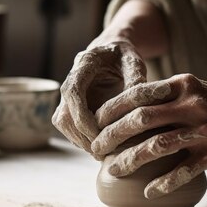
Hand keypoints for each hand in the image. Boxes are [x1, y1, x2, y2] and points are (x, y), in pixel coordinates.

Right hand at [52, 38, 146, 154]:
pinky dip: (84, 140)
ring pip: (64, 124)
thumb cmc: (125, 56)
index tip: (100, 135)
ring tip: (104, 154)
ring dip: (81, 141)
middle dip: (82, 136)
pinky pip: (71, 128)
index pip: (73, 93)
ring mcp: (67, 96)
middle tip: (104, 153)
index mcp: (83, 65)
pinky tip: (103, 147)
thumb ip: (137, 79)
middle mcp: (70, 81)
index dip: (83, 117)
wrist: (113, 52)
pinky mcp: (71, 108)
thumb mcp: (134, 61)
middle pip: (64, 115)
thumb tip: (142, 105)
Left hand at [91, 74, 206, 197]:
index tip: (94, 121)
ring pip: (157, 146)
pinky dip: (164, 183)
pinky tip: (148, 192)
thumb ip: (164, 96)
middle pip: (140, 119)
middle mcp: (191, 104)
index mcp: (182, 84)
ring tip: (113, 171)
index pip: (137, 94)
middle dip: (112, 135)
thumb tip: (124, 110)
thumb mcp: (193, 89)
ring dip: (130, 160)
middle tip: (96, 149)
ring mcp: (204, 130)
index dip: (110, 108)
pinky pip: (183, 171)